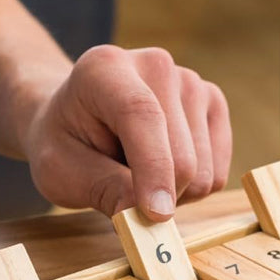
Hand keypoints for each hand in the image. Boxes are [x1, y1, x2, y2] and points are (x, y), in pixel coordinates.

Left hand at [23, 45, 231, 220]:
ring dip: (175, 193)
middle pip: (182, 157)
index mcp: (105, 68)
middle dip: (159, 195)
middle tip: (124, 191)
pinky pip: (217, 175)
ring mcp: (191, 83)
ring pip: (203, 173)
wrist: (78, 119)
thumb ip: (103, 190)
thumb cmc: (66, 144)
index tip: (157, 214)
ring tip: (139, 174)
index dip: (154, 168)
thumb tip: (148, 214)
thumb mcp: (62, 171)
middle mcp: (156, 65)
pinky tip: (164, 169)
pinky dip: (193, 188)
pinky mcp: (213, 105)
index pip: (142, 116)